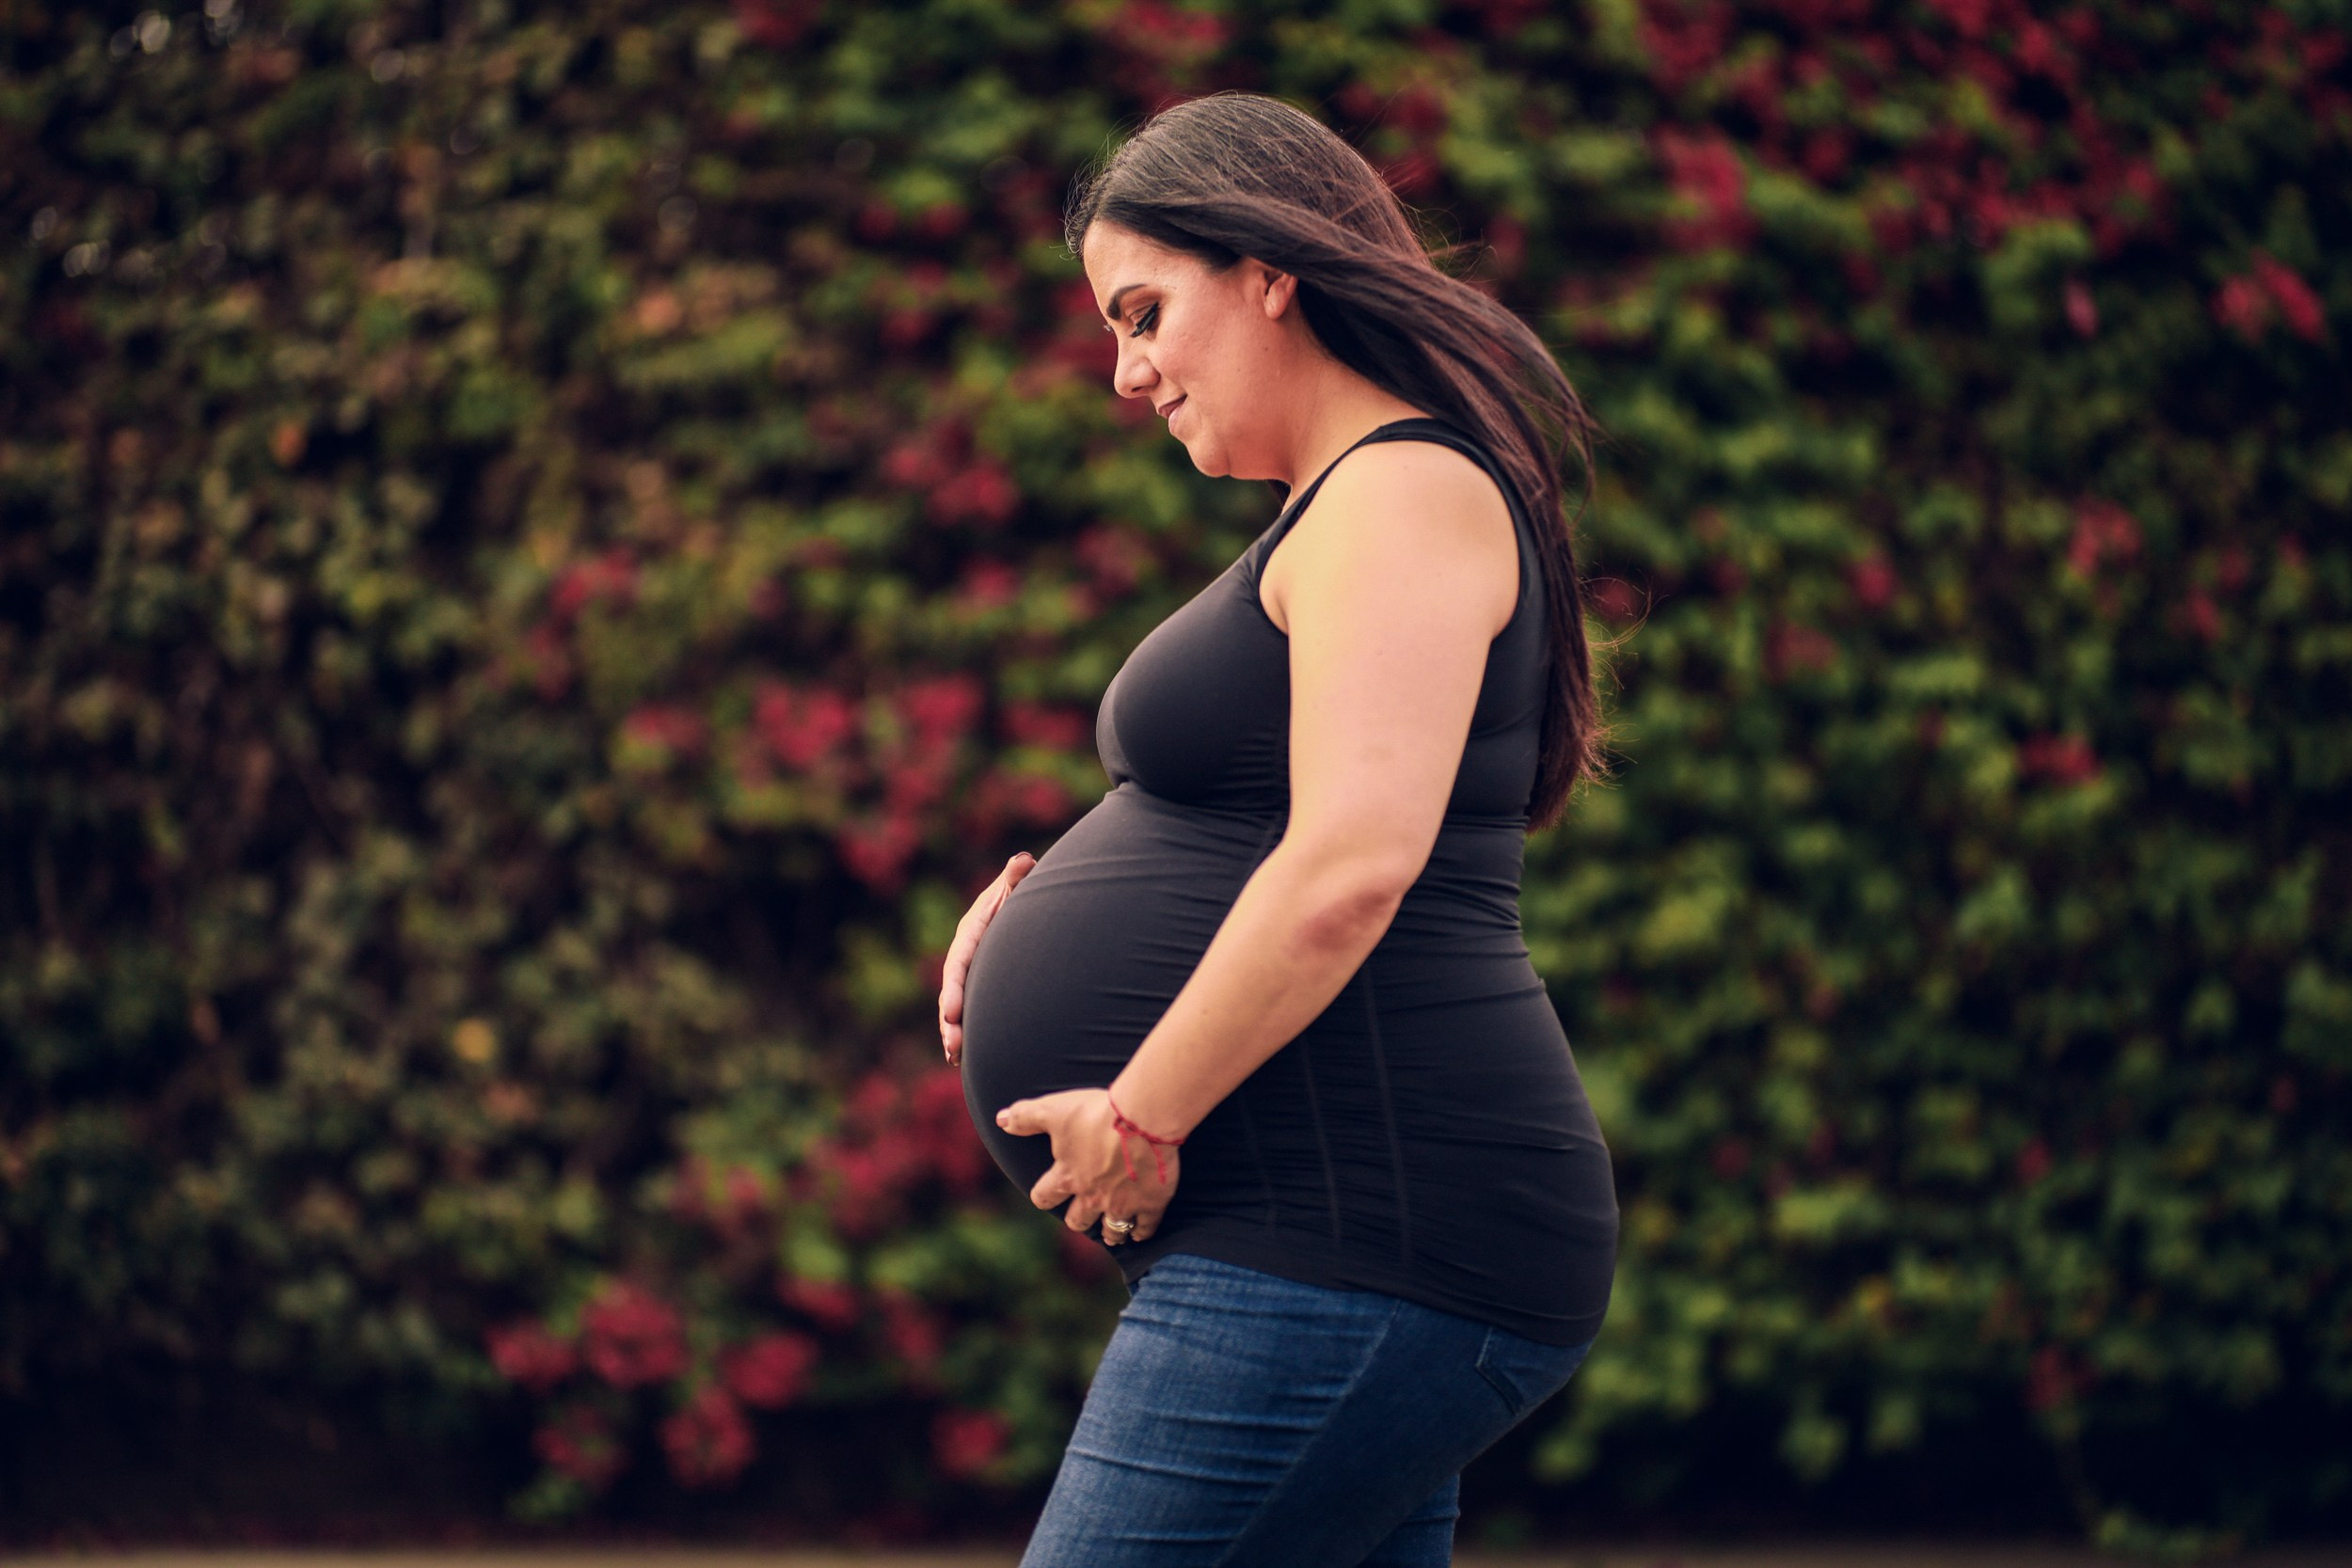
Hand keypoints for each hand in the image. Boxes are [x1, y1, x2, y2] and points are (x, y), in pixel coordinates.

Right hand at [939, 851, 1035, 1065]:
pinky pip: (969, 1012)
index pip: (959, 962)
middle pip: (953, 989)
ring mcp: (972, 972)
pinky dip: (964, 1033)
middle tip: (952, 1046)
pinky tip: (962, 1060)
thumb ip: (1017, 877)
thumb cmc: (1022, 893)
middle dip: (950, 1019)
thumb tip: (1023, 861)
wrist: (1026, 905)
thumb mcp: (1018, 886)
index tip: (951, 1012)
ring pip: (957, 1005)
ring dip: (954, 1031)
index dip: (954, 989)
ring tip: (954, 1057)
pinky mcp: (980, 985)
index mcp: (971, 931)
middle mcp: (965, 954)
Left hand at [994, 1088, 1178, 1245]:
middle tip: (1083, 1214)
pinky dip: (1142, 1231)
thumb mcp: (1055, 1109)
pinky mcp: (1151, 1202)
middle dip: (1078, 1219)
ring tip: (1114, 1233)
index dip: (1044, 1196)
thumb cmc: (1096, 1112)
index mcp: (1067, 1176)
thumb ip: (1025, 1116)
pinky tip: (1140, 1232)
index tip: (1046, 1195)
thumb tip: (1000, 1120)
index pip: (1044, 1197)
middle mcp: (1092, 1196)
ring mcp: (1122, 1203)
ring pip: (1113, 1229)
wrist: (1142, 1117)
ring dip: (1111, 1232)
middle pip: (1078, 1221)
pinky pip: (1145, 1227)